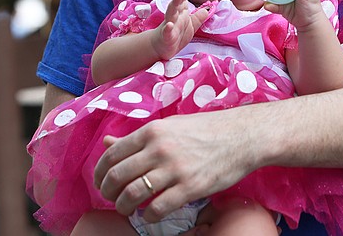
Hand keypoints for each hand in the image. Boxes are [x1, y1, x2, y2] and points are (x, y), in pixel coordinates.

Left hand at [93, 109, 258, 221]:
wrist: (242, 136)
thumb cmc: (206, 129)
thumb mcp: (169, 126)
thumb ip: (138, 137)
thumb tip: (107, 143)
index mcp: (152, 131)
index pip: (112, 154)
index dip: (100, 172)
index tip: (100, 182)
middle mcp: (159, 149)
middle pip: (117, 176)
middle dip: (108, 192)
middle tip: (111, 198)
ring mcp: (175, 169)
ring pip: (133, 194)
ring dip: (124, 206)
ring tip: (126, 209)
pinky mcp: (190, 188)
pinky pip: (158, 208)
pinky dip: (148, 216)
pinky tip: (150, 215)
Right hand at [152, 0, 209, 59]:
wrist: (161, 48)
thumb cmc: (177, 34)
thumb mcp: (191, 26)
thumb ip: (198, 17)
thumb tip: (208, 9)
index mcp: (181, 13)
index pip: (183, 0)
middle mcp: (175, 17)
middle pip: (177, 4)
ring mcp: (169, 26)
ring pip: (171, 13)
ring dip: (174, 4)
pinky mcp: (166, 37)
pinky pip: (167, 32)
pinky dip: (168, 28)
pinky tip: (169, 25)